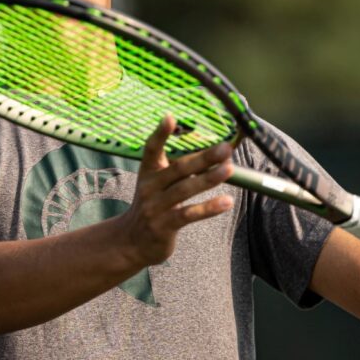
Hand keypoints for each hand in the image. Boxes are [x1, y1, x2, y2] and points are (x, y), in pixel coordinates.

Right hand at [117, 115, 234, 267]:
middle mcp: (149, 187)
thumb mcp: (158, 184)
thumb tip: (215, 154)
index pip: (152, 149)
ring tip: (229, 169)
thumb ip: (179, 169)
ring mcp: (155, 207)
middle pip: (178, 169)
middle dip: (203, 157)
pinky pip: (188, 214)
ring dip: (208, 179)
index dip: (160, 134)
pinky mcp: (163, 226)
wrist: (131, 241)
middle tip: (225, 148)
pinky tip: (227, 202)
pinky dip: (208, 208)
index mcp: (148, 171)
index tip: (169, 117)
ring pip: (184, 190)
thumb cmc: (153, 206)